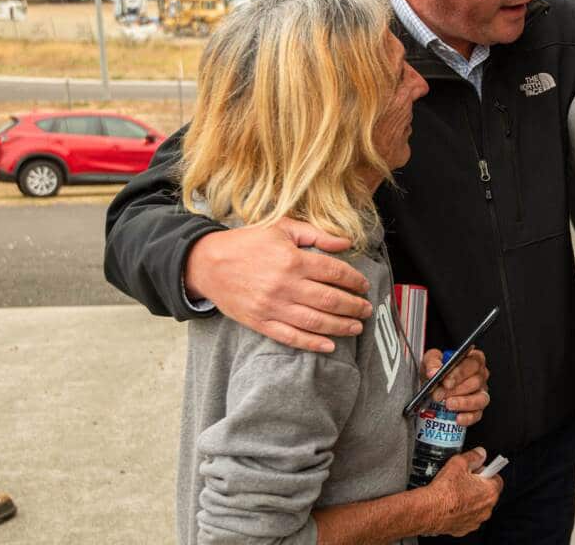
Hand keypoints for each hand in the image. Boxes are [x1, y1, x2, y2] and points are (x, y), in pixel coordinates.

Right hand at [185, 218, 371, 352]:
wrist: (207, 264)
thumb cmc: (247, 243)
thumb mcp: (280, 228)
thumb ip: (315, 234)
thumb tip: (345, 242)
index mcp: (292, 259)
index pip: (333, 272)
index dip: (353, 280)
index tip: (364, 285)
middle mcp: (285, 285)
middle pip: (329, 299)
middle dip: (353, 306)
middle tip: (367, 309)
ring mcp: (272, 307)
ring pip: (315, 321)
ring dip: (340, 326)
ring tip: (356, 327)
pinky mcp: (261, 322)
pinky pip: (291, 337)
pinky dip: (312, 344)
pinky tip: (329, 345)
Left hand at [422, 348, 489, 426]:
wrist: (432, 385)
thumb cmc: (436, 370)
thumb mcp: (431, 360)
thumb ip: (432, 362)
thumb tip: (434, 372)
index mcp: (473, 359)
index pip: (473, 363)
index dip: (460, 373)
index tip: (446, 382)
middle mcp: (480, 375)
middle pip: (476, 382)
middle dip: (456, 390)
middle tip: (440, 394)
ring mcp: (481, 392)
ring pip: (480, 399)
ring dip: (464, 403)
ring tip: (448, 405)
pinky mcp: (478, 409)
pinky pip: (477, 414)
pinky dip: (467, 417)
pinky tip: (457, 418)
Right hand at [423, 448, 501, 536]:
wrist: (429, 510)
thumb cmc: (444, 490)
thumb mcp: (459, 463)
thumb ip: (473, 456)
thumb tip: (480, 453)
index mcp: (490, 492)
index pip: (497, 479)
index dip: (486, 472)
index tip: (478, 470)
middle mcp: (486, 509)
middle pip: (487, 493)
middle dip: (478, 486)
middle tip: (464, 480)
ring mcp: (476, 521)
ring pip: (477, 507)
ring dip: (470, 500)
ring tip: (455, 492)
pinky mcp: (464, 529)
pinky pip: (466, 517)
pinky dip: (461, 512)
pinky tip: (451, 504)